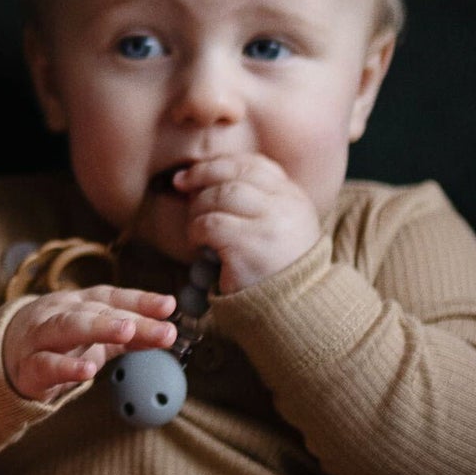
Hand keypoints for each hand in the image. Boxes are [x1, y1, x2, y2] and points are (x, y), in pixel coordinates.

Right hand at [2, 285, 176, 402]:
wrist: (3, 357)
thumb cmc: (56, 343)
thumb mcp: (96, 337)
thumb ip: (130, 336)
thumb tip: (168, 333)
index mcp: (78, 303)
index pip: (111, 297)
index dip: (140, 300)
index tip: (169, 306)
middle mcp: (59, 313)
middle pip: (95, 311)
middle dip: (128, 317)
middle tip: (161, 327)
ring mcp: (41, 337)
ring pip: (68, 327)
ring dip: (98, 328)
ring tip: (126, 332)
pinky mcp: (29, 366)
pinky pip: (47, 364)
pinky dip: (67, 367)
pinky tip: (87, 372)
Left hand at [174, 156, 320, 291]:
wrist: (295, 310)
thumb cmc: (275, 272)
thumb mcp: (277, 229)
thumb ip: (256, 203)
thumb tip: (204, 179)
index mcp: (294, 197)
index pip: (255, 165)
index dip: (220, 164)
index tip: (195, 174)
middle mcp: (286, 205)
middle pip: (235, 174)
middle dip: (201, 176)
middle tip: (180, 186)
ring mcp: (270, 224)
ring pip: (219, 195)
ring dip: (196, 208)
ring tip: (195, 228)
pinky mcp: (250, 244)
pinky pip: (210, 224)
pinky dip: (195, 231)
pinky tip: (197, 246)